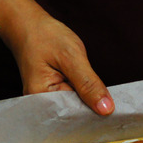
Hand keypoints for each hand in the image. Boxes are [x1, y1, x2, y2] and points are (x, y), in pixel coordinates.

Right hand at [0, 0, 113, 114]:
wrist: (26, 25)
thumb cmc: (44, 36)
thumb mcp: (71, 57)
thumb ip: (89, 84)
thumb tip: (106, 109)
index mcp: (40, 97)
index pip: (72, 117)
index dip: (94, 116)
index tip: (116, 117)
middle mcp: (41, 105)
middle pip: (73, 116)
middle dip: (93, 112)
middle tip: (115, 112)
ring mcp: (47, 101)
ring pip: (75, 109)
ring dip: (90, 104)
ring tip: (106, 103)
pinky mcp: (53, 95)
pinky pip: (72, 102)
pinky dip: (84, 98)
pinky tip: (94, 95)